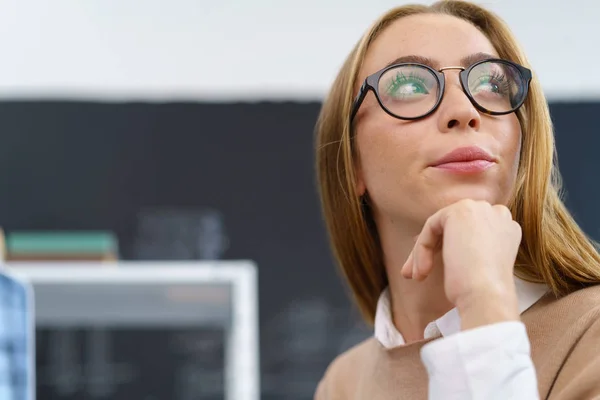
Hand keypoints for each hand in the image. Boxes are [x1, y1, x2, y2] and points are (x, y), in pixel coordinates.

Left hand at [400, 199, 522, 328]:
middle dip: (432, 249)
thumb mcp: (477, 266)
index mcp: (507, 229)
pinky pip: (431, 226)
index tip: (432, 268)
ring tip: (417, 276)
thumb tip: (437, 245)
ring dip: (423, 251)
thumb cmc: (482, 293)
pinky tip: (422, 271)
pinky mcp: (461, 210)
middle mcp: (497, 214)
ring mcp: (480, 209)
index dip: (448, 247)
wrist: (487, 296)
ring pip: (440, 227)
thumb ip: (466, 248)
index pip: (469, 232)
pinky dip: (422, 249)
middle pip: (453, 227)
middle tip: (416, 273)